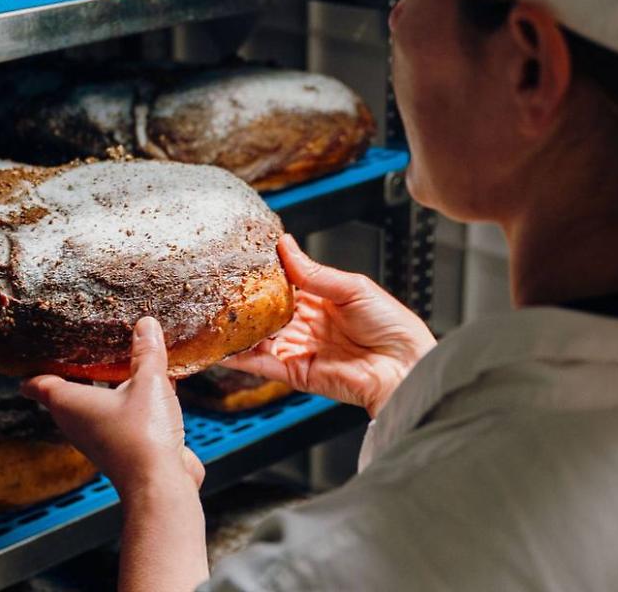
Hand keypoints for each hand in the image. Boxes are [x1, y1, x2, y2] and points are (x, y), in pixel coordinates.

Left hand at [21, 317, 204, 498]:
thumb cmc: (142, 434)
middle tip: (82, 349)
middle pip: (67, 393)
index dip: (33, 370)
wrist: (160, 486)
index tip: (30, 357)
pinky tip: (149, 393)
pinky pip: (120, 420)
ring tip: (119, 364)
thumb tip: (146, 324)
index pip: (39, 384)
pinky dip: (128, 405)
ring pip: (95, 407)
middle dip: (76, 372)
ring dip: (106, 388)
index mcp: (69, 403)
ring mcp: (99, 439)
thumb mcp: (149, 382)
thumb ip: (147, 352)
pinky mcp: (122, 450)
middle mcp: (78, 423)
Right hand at [222, 234, 436, 416]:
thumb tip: (286, 245)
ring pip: (258, 338)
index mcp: (321, 302)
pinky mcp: (295, 372)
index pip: (282, 286)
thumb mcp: (353, 288)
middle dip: (243, 304)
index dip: (262, 276)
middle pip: (265, 313)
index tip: (241, 262)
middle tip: (218, 290)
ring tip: (212, 317)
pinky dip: (240, 358)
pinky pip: (262, 364)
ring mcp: (299, 349)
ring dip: (236, 330)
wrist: (405, 367)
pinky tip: (222, 347)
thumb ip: (314, 272)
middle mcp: (306, 325)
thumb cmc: (393, 328)